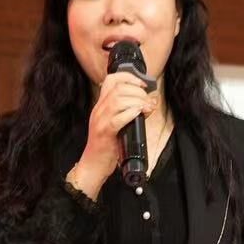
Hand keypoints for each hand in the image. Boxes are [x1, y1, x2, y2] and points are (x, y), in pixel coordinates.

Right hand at [69, 72, 157, 199]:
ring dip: (137, 101)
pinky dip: (131, 113)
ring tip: (146, 108)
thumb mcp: (119, 125)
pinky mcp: (104, 133)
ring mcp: (100, 121)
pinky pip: (117, 118)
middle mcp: (99, 110)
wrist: (94, 165)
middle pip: (118, 88)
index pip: (111, 80)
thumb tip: (149, 102)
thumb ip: (131, 112)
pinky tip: (139, 114)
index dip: (129, 78)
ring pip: (118, 100)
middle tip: (148, 101)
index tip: (143, 85)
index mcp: (101, 106)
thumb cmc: (107, 146)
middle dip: (137, 91)